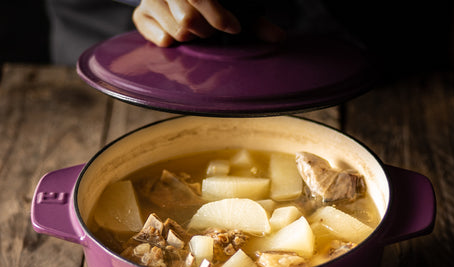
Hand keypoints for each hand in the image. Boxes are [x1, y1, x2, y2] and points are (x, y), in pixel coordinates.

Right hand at [133, 0, 284, 46]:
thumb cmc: (212, 6)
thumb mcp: (236, 7)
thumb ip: (256, 22)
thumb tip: (279, 38)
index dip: (219, 17)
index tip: (234, 28)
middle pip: (188, 21)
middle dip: (206, 31)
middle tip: (211, 31)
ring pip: (176, 32)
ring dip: (192, 38)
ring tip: (196, 31)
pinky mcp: (141, 15)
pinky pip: (162, 39)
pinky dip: (174, 41)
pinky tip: (177, 33)